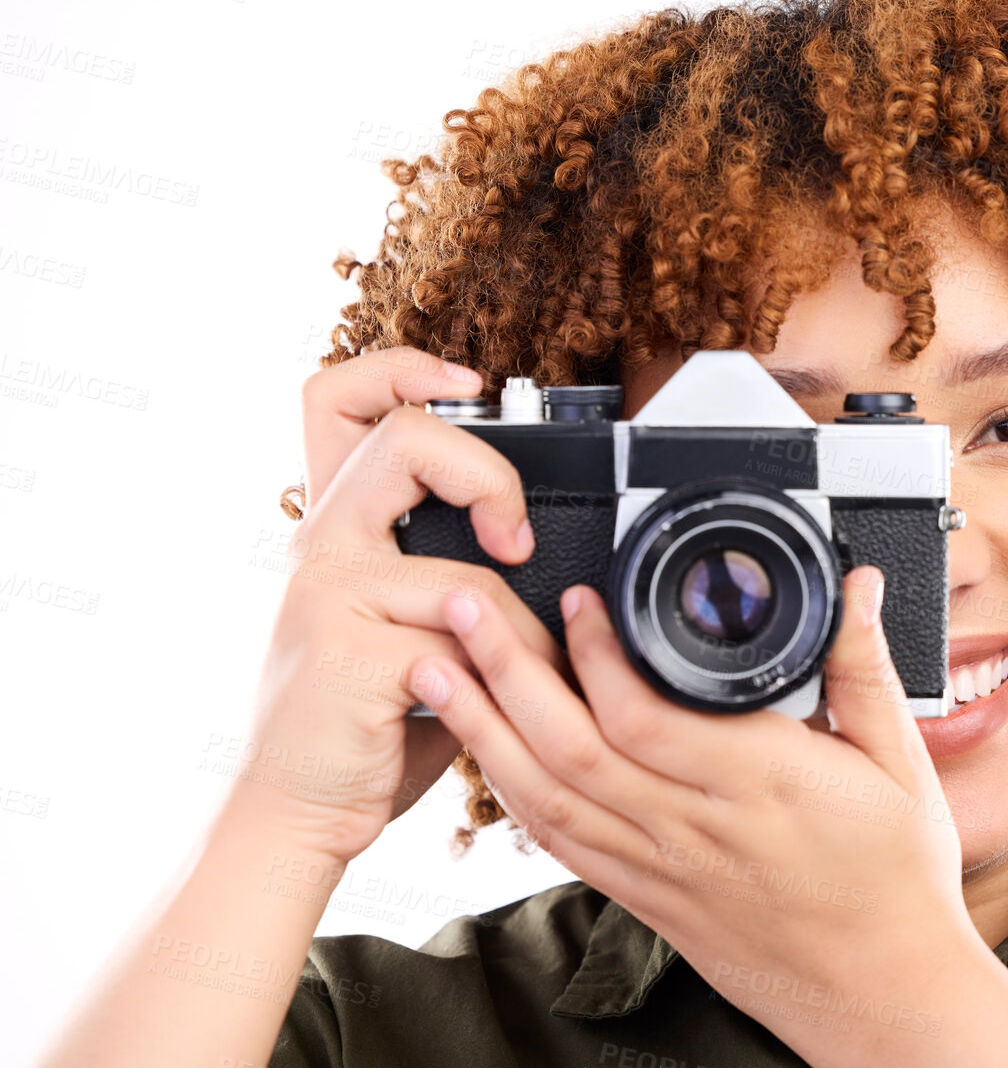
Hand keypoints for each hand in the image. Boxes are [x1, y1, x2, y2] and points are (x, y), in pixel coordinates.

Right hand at [226, 346, 565, 865]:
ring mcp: (328, 595)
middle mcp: (321, 544)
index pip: (338, 398)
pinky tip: (478, 707)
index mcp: (335, 524)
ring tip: (515, 668)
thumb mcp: (404, 625)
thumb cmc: (368, 720)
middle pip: (405, 437)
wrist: (297, 810)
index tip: (469, 383)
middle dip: (489, 475)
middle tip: (515, 539)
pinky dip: (496, 680)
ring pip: (460, 569)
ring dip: (515, 629)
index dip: (403, 367)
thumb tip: (539, 546)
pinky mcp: (348, 655)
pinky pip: (461, 645)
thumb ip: (448, 571)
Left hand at [407, 565, 989, 1063]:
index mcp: (763, 786)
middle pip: (571, 750)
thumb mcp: (899, 763)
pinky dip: (511, 794)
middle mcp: (698, 831)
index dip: (596, 655)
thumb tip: (855, 586)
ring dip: (484, 729)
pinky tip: (484, 750)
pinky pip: (560, 845)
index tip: (576, 597)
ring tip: (440, 668)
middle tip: (466, 605)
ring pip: (548, 798)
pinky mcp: (645, 899)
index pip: (647, 718)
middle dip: (506, 673)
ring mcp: (662, 871)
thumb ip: (864, 667)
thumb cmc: (896, 881)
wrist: (880, 992)